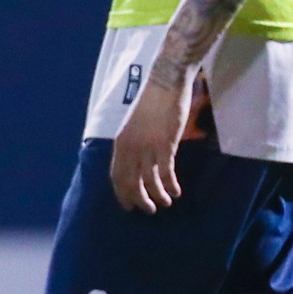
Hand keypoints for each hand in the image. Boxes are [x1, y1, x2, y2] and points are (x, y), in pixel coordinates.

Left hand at [110, 67, 191, 212]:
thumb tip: (138, 162)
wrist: (165, 83)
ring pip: (149, 180)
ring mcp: (147, 146)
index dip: (122, 193)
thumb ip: (134, 143)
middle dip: (139, 199)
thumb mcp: (134, 125)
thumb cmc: (151, 102)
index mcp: (120, 142)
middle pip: (130, 182)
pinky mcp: (165, 144)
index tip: (128, 205)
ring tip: (165, 203)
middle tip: (148, 210)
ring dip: (157, 196)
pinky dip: (170, 185)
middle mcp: (130, 147)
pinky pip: (166, 172)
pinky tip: (176, 192)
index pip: (116, 175)